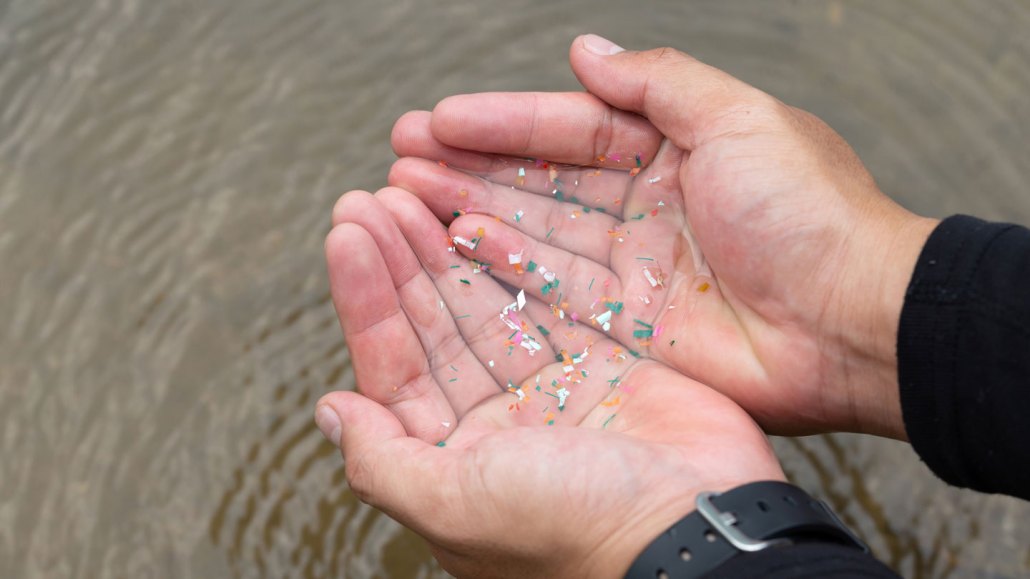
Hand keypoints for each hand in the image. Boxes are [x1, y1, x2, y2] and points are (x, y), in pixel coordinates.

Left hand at [317, 190, 784, 577]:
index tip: (346, 235)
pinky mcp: (605, 362)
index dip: (366, 299)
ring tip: (413, 191)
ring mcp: (552, 390)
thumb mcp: (454, 505)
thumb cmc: (571, 529)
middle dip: (401, 262)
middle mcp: (497, 423)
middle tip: (371, 198)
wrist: (692, 529)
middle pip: (435, 328)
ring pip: (487, 305)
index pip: (393, 366)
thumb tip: (328, 412)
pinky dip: (516, 258)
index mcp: (453, 460)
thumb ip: (382, 460)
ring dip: (447, 250)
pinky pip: (550, 299)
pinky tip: (480, 216)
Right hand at [388, 35, 938, 438]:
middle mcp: (646, 205)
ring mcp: (633, 268)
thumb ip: (657, 83)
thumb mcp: (738, 118)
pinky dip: (506, 265)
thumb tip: (585, 48)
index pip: (571, 127)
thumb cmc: (809, 213)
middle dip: (470, 164)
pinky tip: (456, 242)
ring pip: (536, 231)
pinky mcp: (628, 324)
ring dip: (471, 209)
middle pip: (541, 180)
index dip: (504, 121)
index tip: (439, 118)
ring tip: (406, 194)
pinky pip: (555, 288)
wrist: (852, 323)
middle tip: (400, 155)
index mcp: (675, 148)